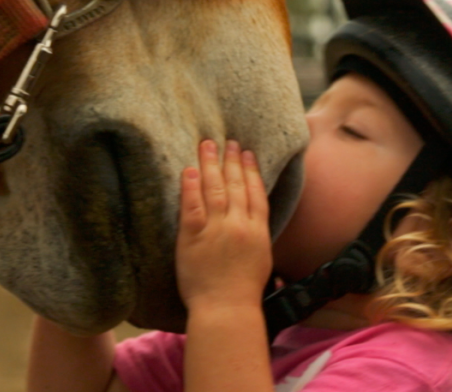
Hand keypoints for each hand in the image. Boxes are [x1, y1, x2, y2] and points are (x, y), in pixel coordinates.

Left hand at [175, 140, 271, 310]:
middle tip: (228, 141)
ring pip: (215, 189)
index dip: (251, 171)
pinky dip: (191, 186)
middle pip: (235, 185)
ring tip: (208, 145)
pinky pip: (192, 205)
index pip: (255, 193)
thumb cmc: (244, 292)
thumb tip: (254, 222)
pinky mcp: (193, 237)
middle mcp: (239, 225)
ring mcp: (216, 229)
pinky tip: (190, 170)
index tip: (247, 154)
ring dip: (212, 164)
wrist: (226, 309)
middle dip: (232, 161)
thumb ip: (257, 238)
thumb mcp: (262, 260)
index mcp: (258, 230)